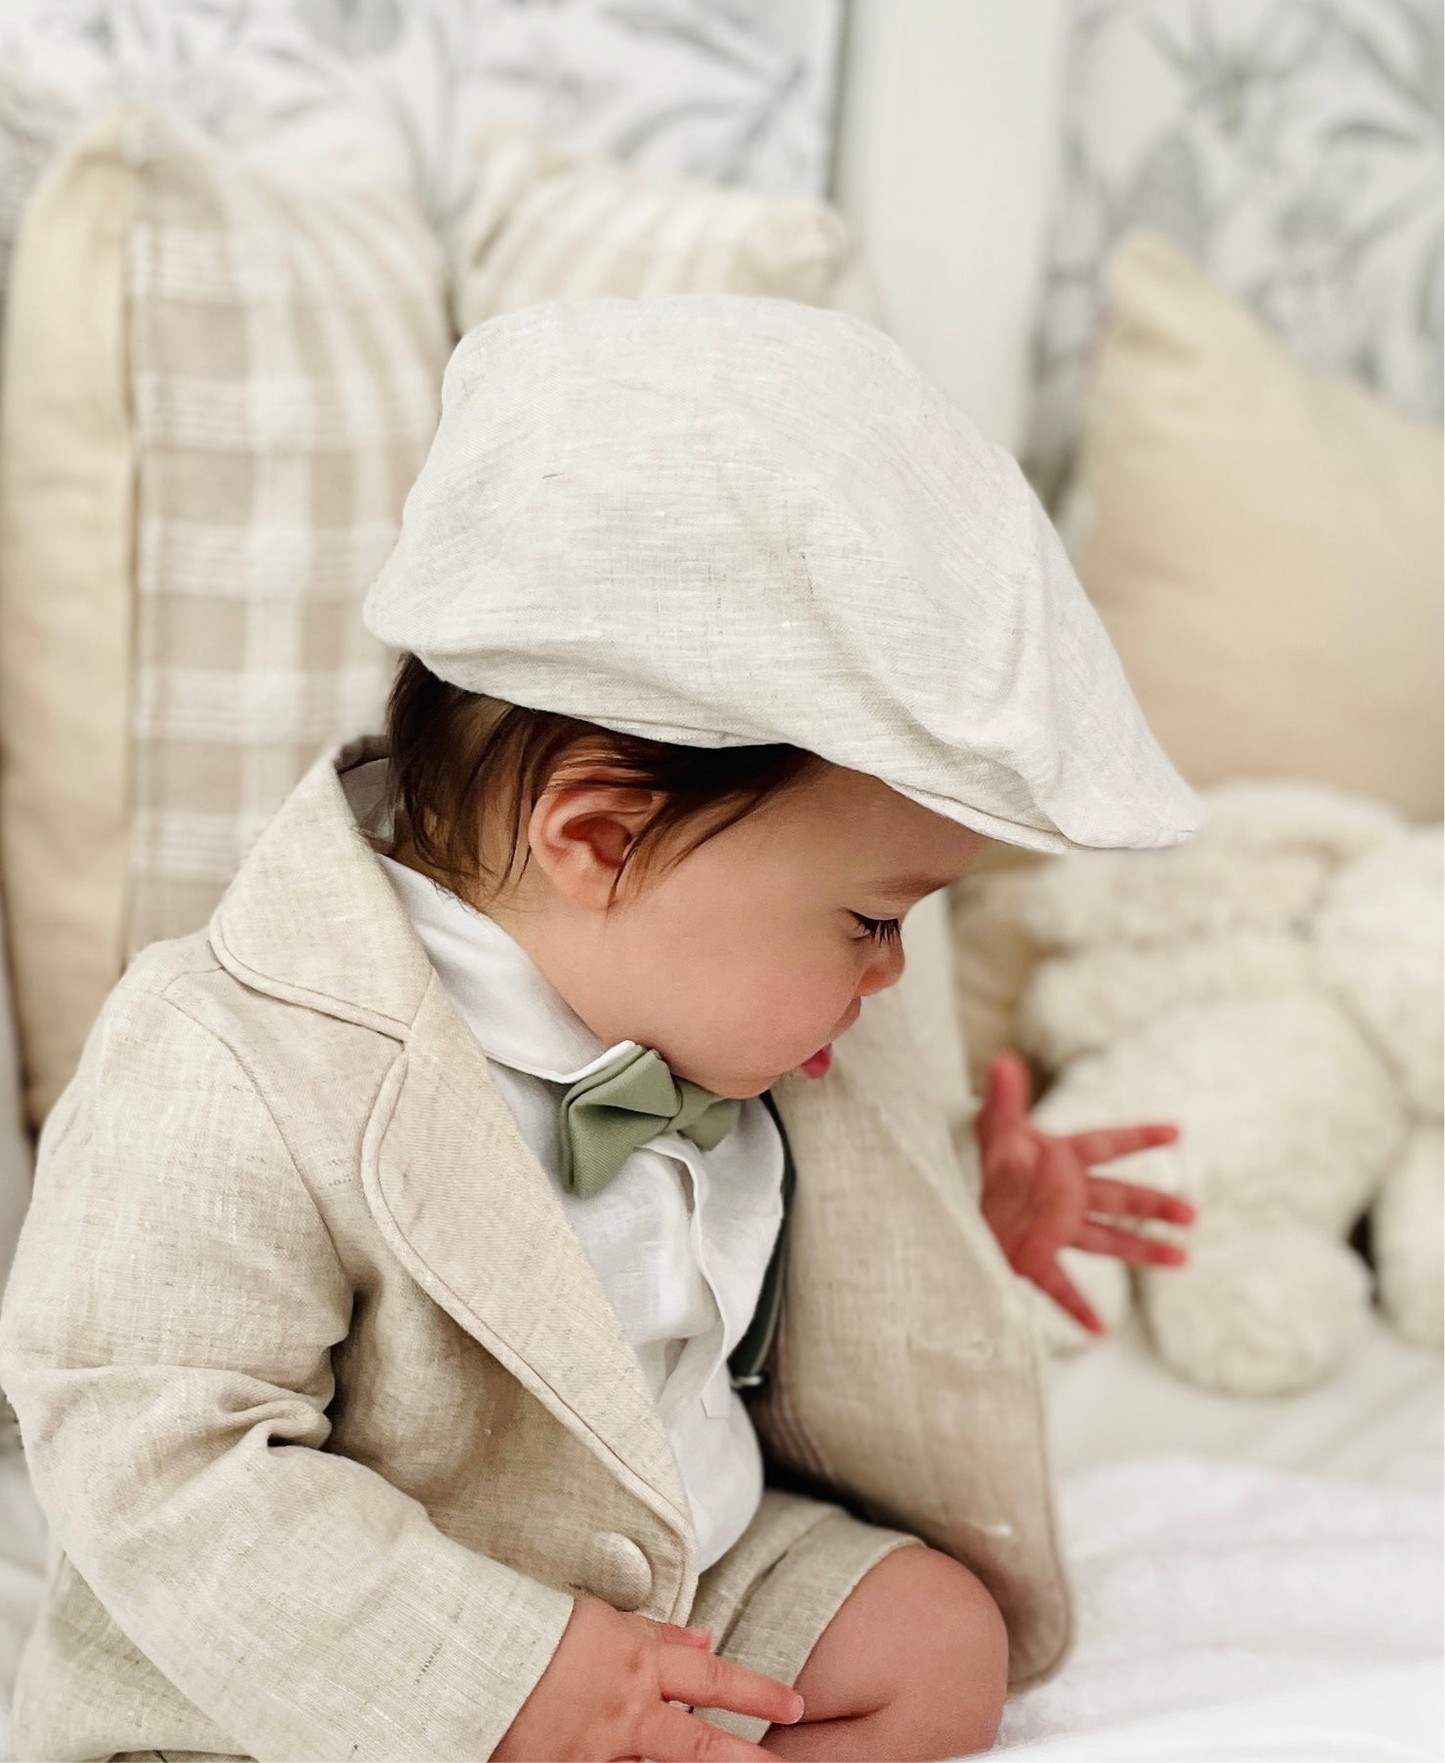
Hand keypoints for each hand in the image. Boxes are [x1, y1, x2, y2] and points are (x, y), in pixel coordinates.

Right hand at [491, 1592, 804, 1762]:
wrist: (471, 1653)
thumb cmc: (531, 1626)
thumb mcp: (600, 1618)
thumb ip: (655, 1634)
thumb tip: (705, 1640)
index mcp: (637, 1663)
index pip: (712, 1677)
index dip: (757, 1690)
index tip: (795, 1701)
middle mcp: (627, 1713)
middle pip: (702, 1745)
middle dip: (748, 1759)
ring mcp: (599, 1752)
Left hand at [975, 1051, 1194, 1334]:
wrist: (965, 1204)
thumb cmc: (991, 1163)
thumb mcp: (995, 1132)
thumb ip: (1004, 1101)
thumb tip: (1004, 1060)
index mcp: (1063, 1160)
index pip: (1106, 1144)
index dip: (1139, 1137)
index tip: (1177, 1131)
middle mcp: (1069, 1195)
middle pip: (1120, 1197)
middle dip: (1154, 1203)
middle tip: (1192, 1213)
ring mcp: (1058, 1228)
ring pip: (1108, 1239)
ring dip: (1143, 1249)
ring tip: (1183, 1259)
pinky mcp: (1037, 1258)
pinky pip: (1061, 1285)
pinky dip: (1078, 1308)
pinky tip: (1099, 1330)